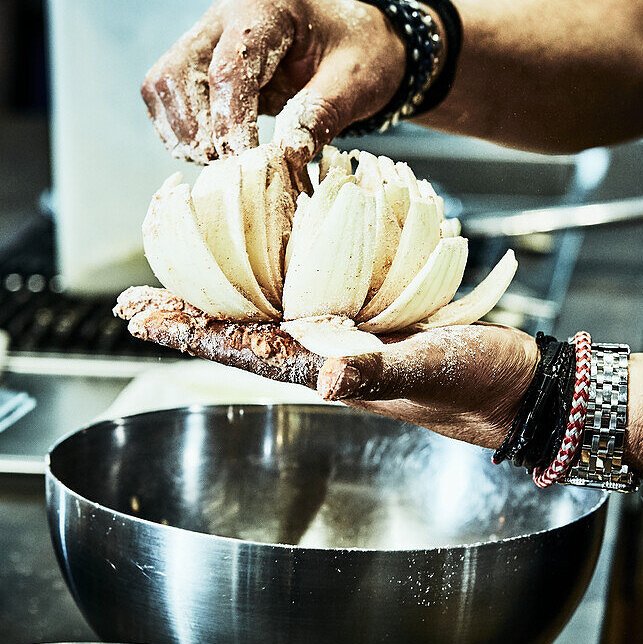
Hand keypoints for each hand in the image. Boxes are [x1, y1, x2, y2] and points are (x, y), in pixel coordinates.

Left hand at [115, 287, 538, 449]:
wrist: (511, 385)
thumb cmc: (472, 384)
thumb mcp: (427, 372)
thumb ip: (378, 375)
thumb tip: (325, 378)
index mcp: (323, 368)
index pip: (239, 349)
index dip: (187, 332)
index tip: (139, 317)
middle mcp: (321, 352)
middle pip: (238, 329)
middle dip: (184, 314)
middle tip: (131, 300)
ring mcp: (341, 335)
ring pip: (266, 311)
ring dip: (217, 294)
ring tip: (176, 277)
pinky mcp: (366, 317)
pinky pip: (308, 293)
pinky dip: (275, 273)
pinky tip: (263, 258)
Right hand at [141, 0, 405, 187]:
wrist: (363, 46)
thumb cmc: (363, 56)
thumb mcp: (355, 83)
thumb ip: (320, 114)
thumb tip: (286, 157)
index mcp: (265, 6)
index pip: (229, 68)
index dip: (231, 120)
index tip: (245, 160)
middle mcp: (225, 16)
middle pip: (177, 72)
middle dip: (197, 127)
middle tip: (228, 167)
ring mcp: (208, 40)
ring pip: (162, 85)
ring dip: (182, 131)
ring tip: (220, 163)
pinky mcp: (202, 66)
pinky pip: (169, 98)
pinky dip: (181, 130)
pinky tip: (213, 153)